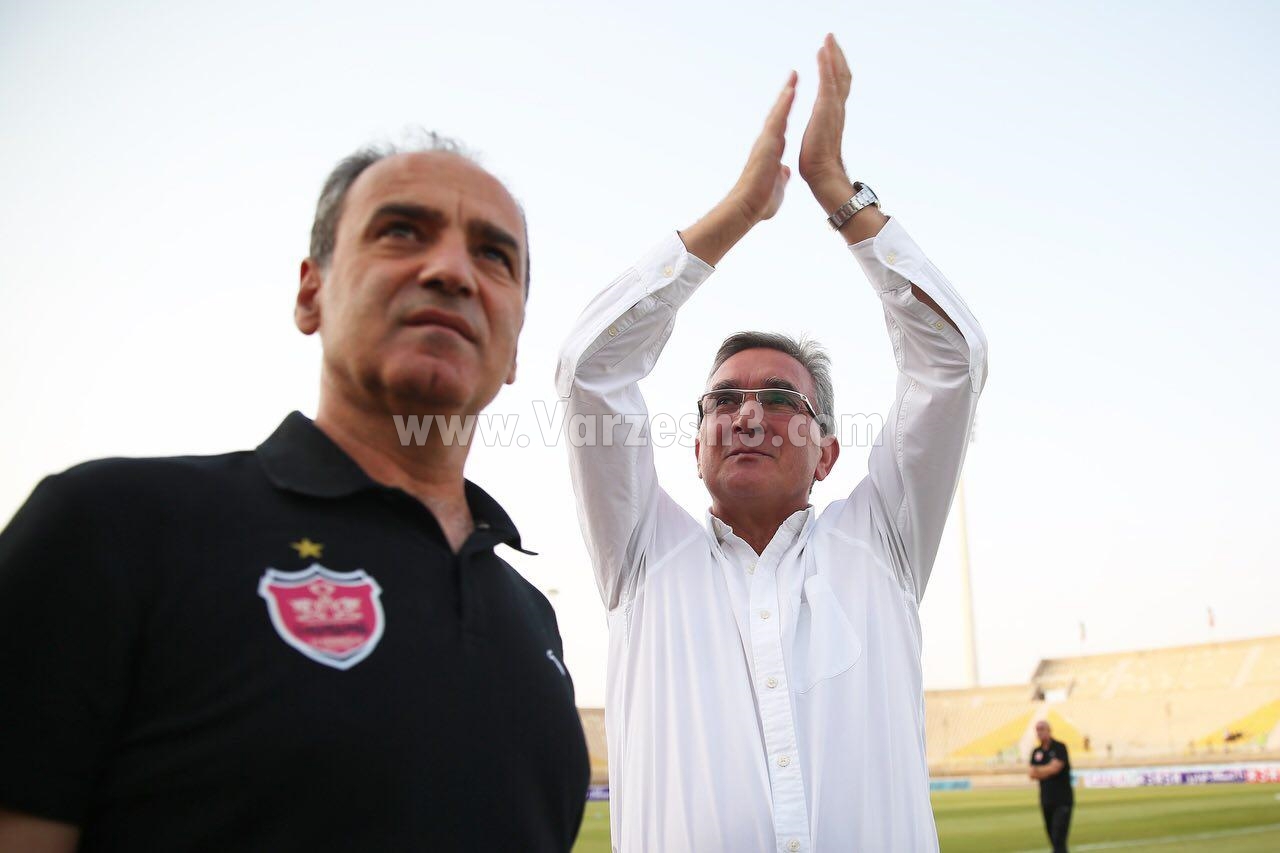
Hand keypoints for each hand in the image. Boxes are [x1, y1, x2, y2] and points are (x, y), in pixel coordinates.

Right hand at [680, 73, 795, 264]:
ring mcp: (766, 142)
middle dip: (786, 95)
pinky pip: (777, 119)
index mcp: (771, 153)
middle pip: (778, 114)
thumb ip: (780, 178)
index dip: (786, 111)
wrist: (746, 209)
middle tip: (793, 76)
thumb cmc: (759, 203)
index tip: (792, 97)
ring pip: (777, 112)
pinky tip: (791, 90)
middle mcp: (767, 143)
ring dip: (786, 93)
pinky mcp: (767, 144)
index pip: (781, 127)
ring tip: (794, 76)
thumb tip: (785, 171)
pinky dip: (785, 104)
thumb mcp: (777, 188)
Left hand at [799, 34, 852, 195]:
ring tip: (828, 37)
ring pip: (837, 74)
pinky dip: (826, 64)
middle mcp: (837, 108)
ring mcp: (833, 108)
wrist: (822, 175)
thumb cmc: (819, 165)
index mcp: (833, 116)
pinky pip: (827, 81)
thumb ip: (823, 135)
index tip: (830, 55)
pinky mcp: (826, 109)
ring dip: (832, 54)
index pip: (837, 88)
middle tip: (831, 38)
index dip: (835, 70)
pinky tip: (822, 51)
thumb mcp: (819, 143)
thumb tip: (823, 137)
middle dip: (837, 56)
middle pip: (842, 76)